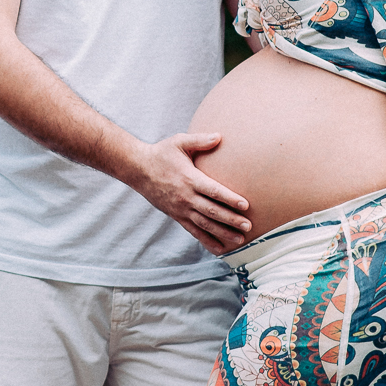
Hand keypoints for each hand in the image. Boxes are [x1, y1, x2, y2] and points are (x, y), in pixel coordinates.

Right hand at [127, 133, 252, 254]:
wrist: (138, 170)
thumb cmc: (162, 153)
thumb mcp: (179, 142)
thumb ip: (199, 140)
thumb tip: (219, 136)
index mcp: (189, 179)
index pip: (213, 191)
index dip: (229, 198)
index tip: (245, 205)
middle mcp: (185, 196)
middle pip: (211, 211)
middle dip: (231, 219)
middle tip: (248, 225)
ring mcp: (181, 209)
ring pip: (204, 224)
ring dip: (222, 233)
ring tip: (240, 240)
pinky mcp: (177, 216)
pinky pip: (193, 231)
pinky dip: (207, 241)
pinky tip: (220, 249)